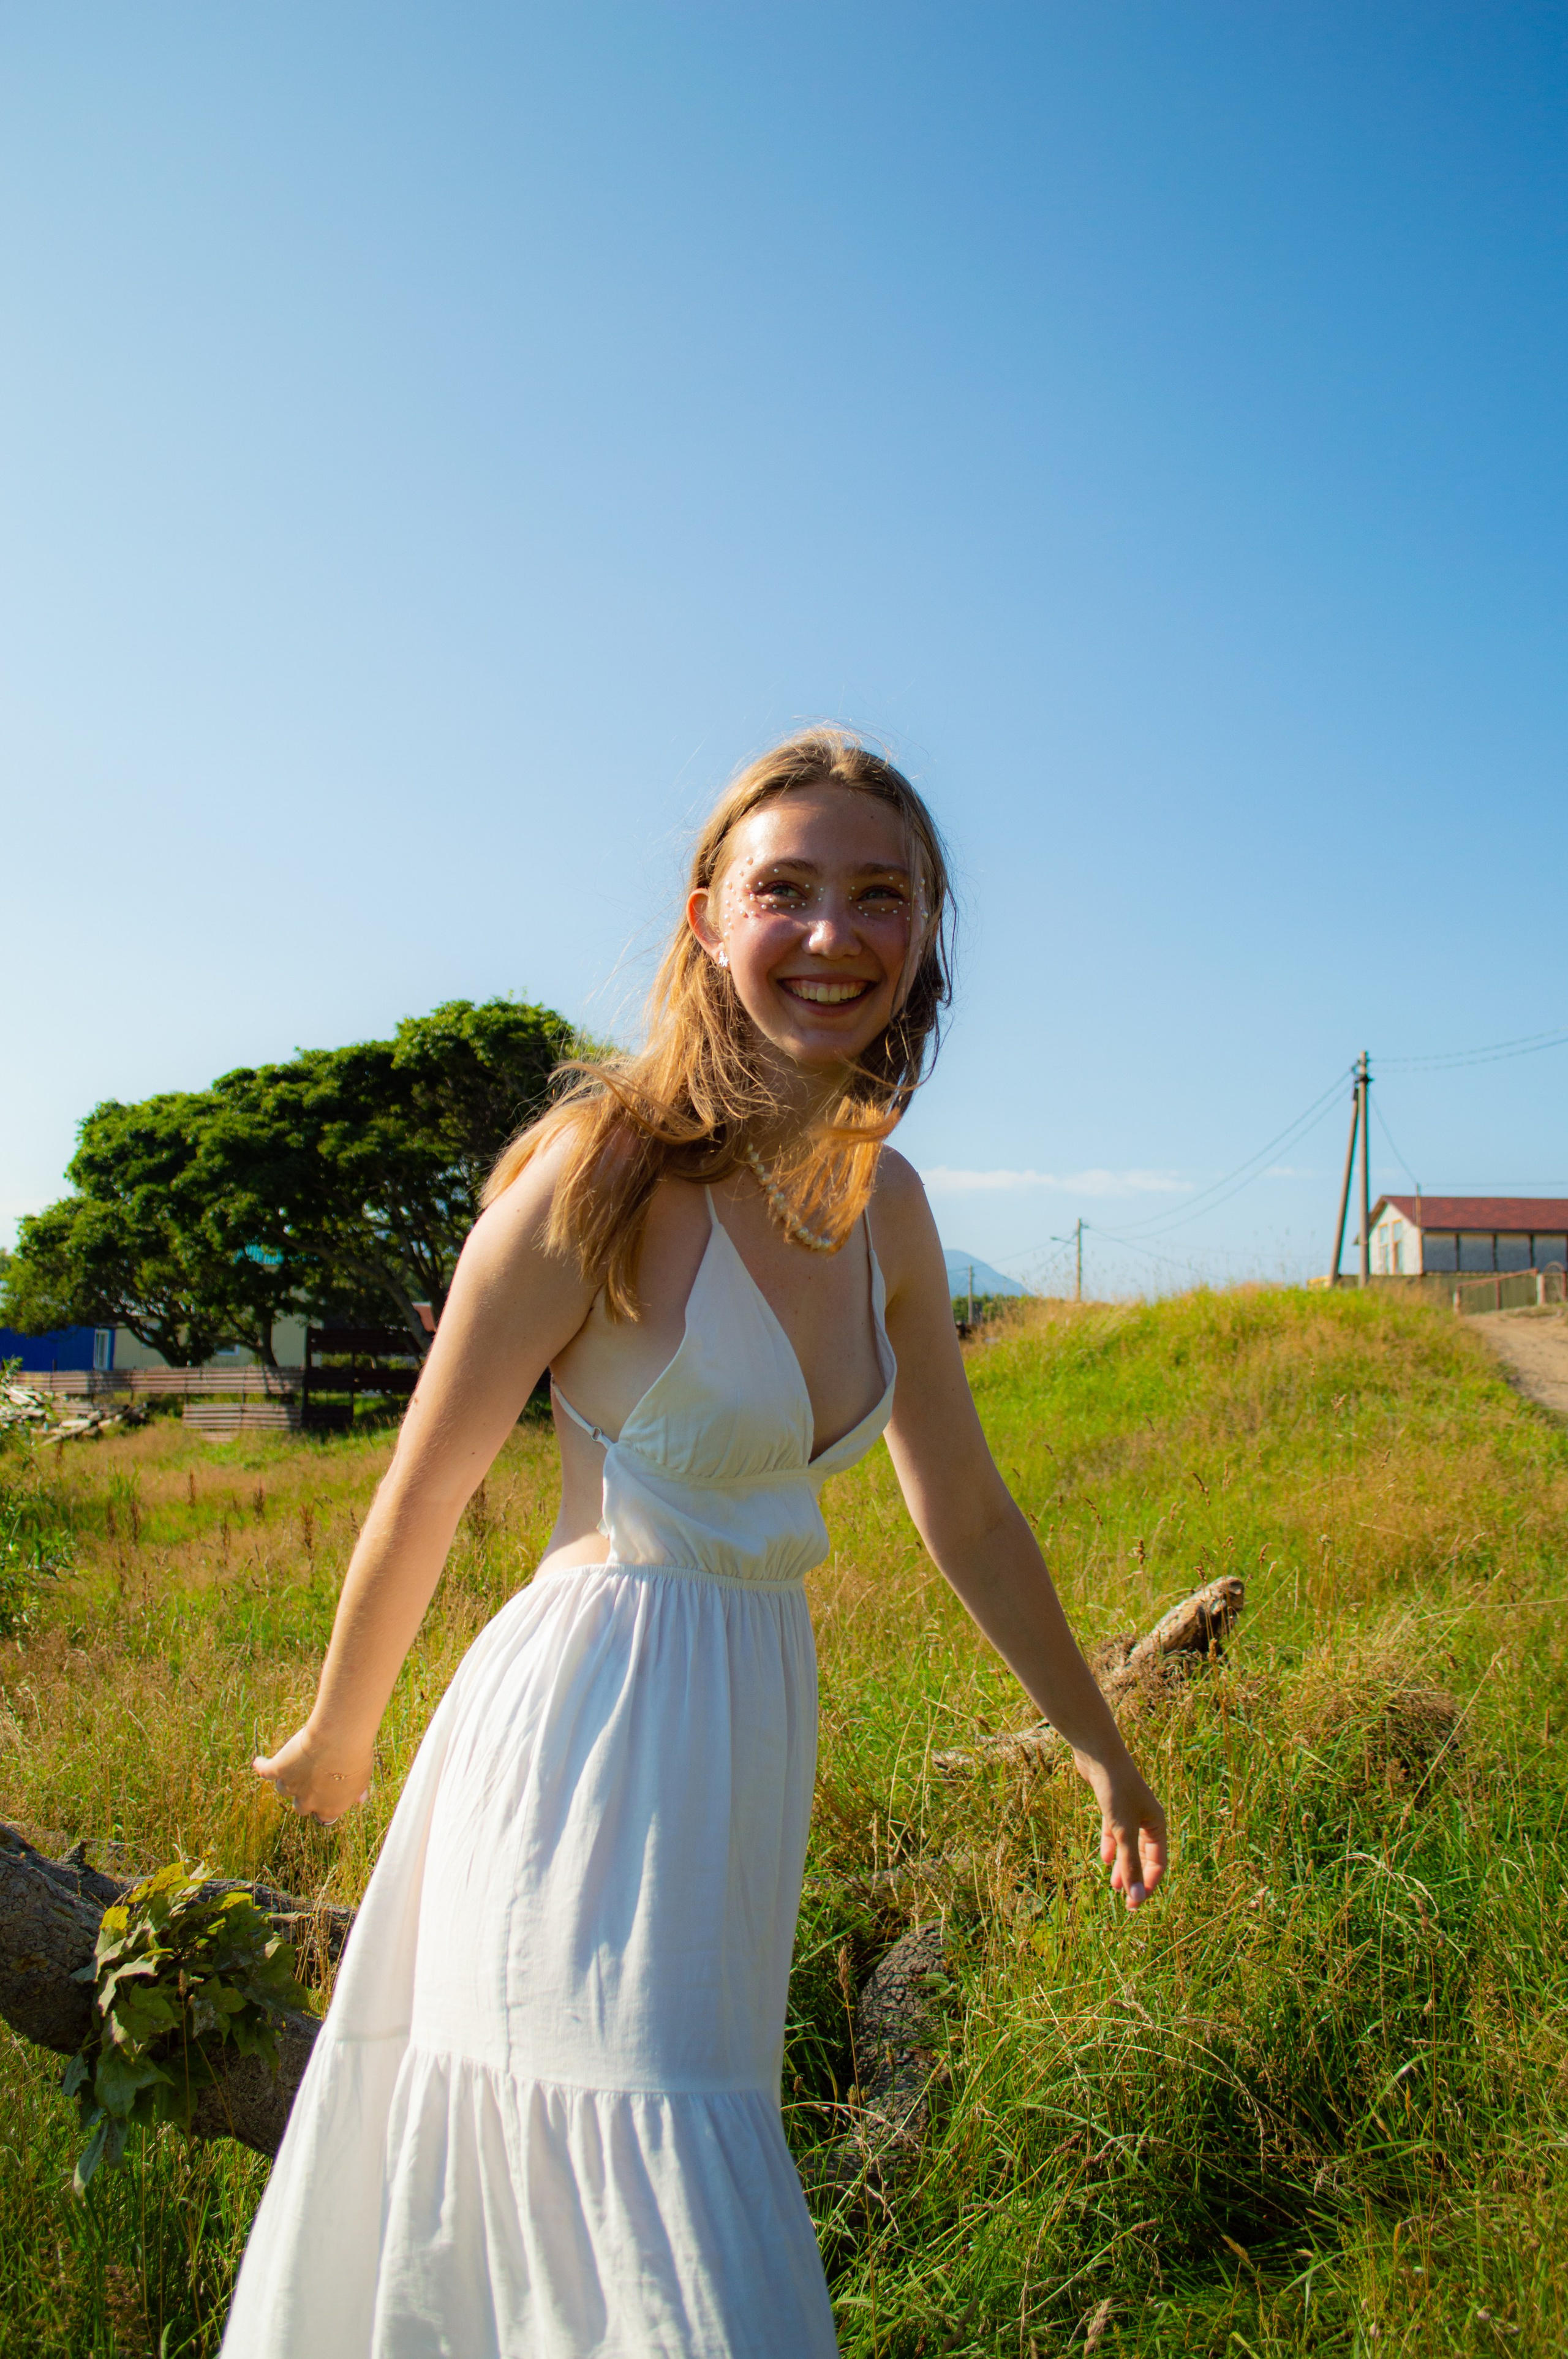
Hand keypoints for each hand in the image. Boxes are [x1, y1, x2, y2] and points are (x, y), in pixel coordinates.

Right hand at [253, 1723, 372, 1827]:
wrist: (338, 1742)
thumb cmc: (355, 1758)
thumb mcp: (363, 1777)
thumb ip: (358, 1791)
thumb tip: (361, 1800)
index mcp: (331, 1808)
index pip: (323, 1816)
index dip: (324, 1806)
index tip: (325, 1797)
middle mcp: (309, 1802)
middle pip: (300, 1806)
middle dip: (304, 1796)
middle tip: (309, 1782)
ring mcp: (292, 1787)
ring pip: (283, 1788)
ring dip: (287, 1779)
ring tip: (291, 1766)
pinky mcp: (279, 1769)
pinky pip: (265, 1771)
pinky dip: (261, 1766)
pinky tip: (259, 1762)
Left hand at [1079, 1751, 1167, 1911]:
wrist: (1098, 1755)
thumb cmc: (1116, 1791)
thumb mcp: (1124, 1832)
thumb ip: (1131, 1865)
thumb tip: (1136, 1899)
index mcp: (1157, 1824)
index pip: (1158, 1863)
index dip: (1148, 1884)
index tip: (1135, 1905)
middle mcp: (1146, 1818)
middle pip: (1143, 1856)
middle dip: (1135, 1877)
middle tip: (1126, 1902)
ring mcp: (1129, 1811)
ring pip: (1128, 1845)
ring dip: (1122, 1865)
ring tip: (1114, 1886)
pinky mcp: (1112, 1805)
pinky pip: (1115, 1831)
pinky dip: (1111, 1845)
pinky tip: (1106, 1858)